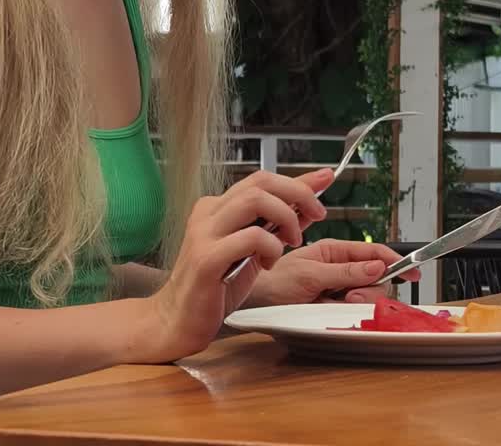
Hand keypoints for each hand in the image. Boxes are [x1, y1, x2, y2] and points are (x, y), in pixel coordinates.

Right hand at [144, 169, 331, 361]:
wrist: (175, 321)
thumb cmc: (214, 288)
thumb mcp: (252, 251)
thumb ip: (277, 225)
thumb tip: (309, 203)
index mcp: (216, 207)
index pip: (262, 179)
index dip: (297, 180)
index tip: (325, 179)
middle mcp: (208, 213)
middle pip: (260, 182)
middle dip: (298, 193)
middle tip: (318, 215)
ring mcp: (204, 233)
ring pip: (255, 200)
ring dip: (286, 218)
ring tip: (291, 243)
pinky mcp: (206, 258)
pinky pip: (250, 237)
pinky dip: (271, 247)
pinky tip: (268, 264)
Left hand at [248, 238, 420, 306]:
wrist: (253, 305)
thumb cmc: (272, 282)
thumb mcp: (310, 274)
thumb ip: (345, 271)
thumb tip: (376, 267)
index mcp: (333, 252)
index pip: (372, 253)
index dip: (394, 261)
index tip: (412, 271)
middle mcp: (338, 270)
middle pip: (375, 279)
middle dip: (369, 288)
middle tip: (350, 296)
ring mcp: (336, 291)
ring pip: (365, 297)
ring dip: (357, 301)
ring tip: (335, 303)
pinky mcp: (332, 310)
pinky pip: (352, 312)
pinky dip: (347, 313)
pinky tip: (331, 311)